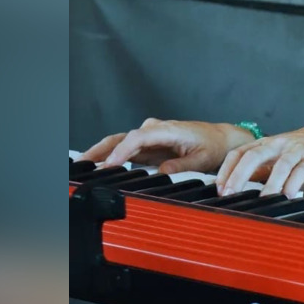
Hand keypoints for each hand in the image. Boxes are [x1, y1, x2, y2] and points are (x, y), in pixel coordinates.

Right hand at [77, 119, 239, 173]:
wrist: (220, 139)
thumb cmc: (213, 146)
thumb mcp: (201, 159)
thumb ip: (180, 166)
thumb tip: (160, 173)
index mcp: (167, 130)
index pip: (138, 138)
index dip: (122, 151)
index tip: (109, 164)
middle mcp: (155, 129)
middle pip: (122, 138)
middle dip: (101, 150)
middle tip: (82, 164)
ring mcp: (150, 136)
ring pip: (120, 142)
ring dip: (101, 152)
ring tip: (83, 166)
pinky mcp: (149, 144)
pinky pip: (126, 148)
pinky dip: (111, 155)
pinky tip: (98, 165)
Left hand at [215, 125, 303, 196]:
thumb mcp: (281, 155)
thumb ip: (262, 165)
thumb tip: (237, 184)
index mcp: (269, 143)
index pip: (240, 152)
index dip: (227, 169)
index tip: (218, 188)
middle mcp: (280, 143)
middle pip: (253, 155)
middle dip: (238, 176)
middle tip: (229, 194)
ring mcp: (298, 150)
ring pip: (279, 163)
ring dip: (269, 183)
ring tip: (261, 199)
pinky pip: (302, 170)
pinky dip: (294, 183)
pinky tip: (288, 196)